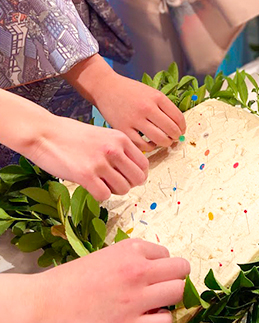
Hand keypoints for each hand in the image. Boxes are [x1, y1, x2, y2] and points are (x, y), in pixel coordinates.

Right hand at [1, 239, 189, 322]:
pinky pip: (165, 321)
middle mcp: (138, 271)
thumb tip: (156, 267)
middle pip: (181, 270)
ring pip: (178, 294)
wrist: (44, 306)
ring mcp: (137, 300)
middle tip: (165, 285)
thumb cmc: (71, 281)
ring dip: (169, 300)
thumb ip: (133, 259)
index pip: (166, 253)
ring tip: (155, 303)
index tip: (151, 272)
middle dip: (176, 277)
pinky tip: (145, 318)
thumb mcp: (106, 257)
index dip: (160, 264)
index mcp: (130, 249)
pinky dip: (159, 320)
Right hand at [30, 115, 148, 200]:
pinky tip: (90, 186)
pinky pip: (104, 195)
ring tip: (100, 183)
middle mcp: (114, 149)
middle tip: (114, 183)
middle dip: (128, 184)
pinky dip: (99, 195)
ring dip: (113, 190)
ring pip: (123, 189)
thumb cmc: (72, 135)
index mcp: (121, 138)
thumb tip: (135, 171)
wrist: (44, 132)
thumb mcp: (103, 135)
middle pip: (137, 179)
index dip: (138, 175)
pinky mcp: (85, 175)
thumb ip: (119, 149)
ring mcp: (100, 162)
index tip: (128, 177)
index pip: (144, 164)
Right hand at [62, 55, 185, 152]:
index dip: (182, 127)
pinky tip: (150, 143)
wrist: (106, 87)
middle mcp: (147, 107)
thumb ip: (164, 107)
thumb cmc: (131, 91)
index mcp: (157, 97)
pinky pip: (142, 145)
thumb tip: (178, 127)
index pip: (178, 117)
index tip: (181, 131)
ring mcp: (135, 119)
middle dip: (176, 137)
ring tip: (164, 141)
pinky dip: (150, 147)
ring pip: (159, 139)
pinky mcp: (123, 129)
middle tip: (174, 138)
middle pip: (171, 130)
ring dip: (165, 143)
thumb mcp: (151, 92)